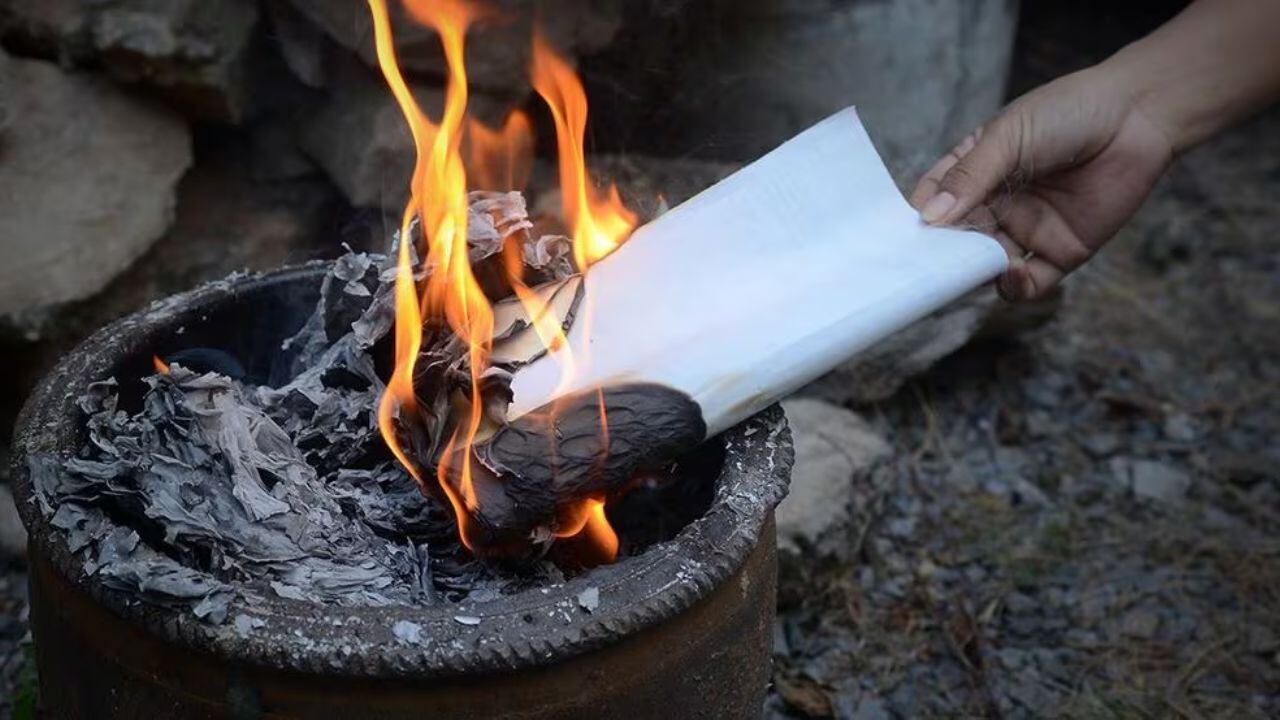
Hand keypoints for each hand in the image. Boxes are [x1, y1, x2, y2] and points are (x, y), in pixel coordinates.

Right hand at [911, 66, 1174, 299]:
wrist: (1138, 115)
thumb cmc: (1069, 111)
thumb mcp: (1008, 136)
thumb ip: (970, 176)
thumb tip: (929, 217)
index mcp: (975, 172)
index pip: (934, 203)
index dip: (918, 220)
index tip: (902, 236)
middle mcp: (996, 206)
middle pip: (957, 241)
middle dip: (943, 255)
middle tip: (929, 265)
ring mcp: (1026, 231)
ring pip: (988, 266)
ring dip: (976, 273)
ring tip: (973, 267)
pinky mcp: (1060, 253)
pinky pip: (1029, 283)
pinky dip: (1014, 286)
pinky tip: (1011, 273)